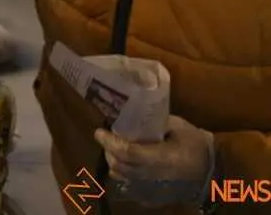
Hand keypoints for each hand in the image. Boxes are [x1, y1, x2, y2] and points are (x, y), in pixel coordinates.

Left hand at [95, 116, 214, 205]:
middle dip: (108, 151)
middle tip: (106, 139)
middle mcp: (152, 175)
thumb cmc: (197, 145)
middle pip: (119, 165)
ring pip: (121, 177)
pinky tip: (128, 165)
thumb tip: (132, 116)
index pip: (127, 152)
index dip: (110, 142)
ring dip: (114, 163)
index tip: (99, 132)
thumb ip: (155, 122)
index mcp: (160, 158)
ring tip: (115, 151)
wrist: (214, 171)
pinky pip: (130, 186)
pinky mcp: (153, 196)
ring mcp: (152, 189)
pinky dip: (123, 175)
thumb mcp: (179, 127)